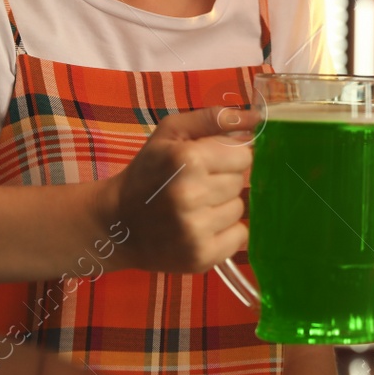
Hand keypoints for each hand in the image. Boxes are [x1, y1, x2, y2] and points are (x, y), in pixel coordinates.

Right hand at [99, 107, 257, 274]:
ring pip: (239, 209)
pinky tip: (200, 228)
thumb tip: (256, 117)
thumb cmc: (147, 172)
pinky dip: (225, 233)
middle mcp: (191, 195)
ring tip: (195, 207)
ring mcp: (196, 230)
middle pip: (240, 182)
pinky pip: (239, 237)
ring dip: (223, 207)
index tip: (207, 163)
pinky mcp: (200, 257)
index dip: (227, 157)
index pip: (243, 155)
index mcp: (187, 160)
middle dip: (223, 181)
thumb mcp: (171, 133)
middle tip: (195, 186)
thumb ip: (213, 118)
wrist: (117, 224)